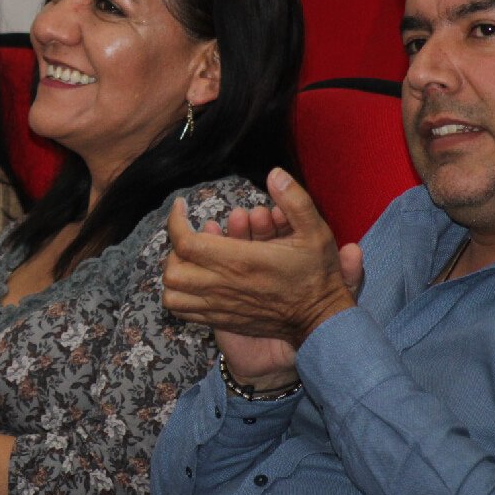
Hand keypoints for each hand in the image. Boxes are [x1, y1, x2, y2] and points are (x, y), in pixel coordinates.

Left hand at [163, 167, 357, 353]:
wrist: (321, 321)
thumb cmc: (316, 275)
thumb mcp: (315, 232)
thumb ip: (294, 200)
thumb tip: (275, 173)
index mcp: (239, 261)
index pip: (186, 242)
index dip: (176, 220)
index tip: (181, 206)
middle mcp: (223, 286)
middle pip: (173, 269)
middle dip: (174, 248)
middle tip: (189, 234)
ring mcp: (220, 307)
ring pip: (172, 295)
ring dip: (174, 274)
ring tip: (188, 259)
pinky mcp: (222, 321)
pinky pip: (184, 313)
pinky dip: (179, 296)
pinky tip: (193, 281)